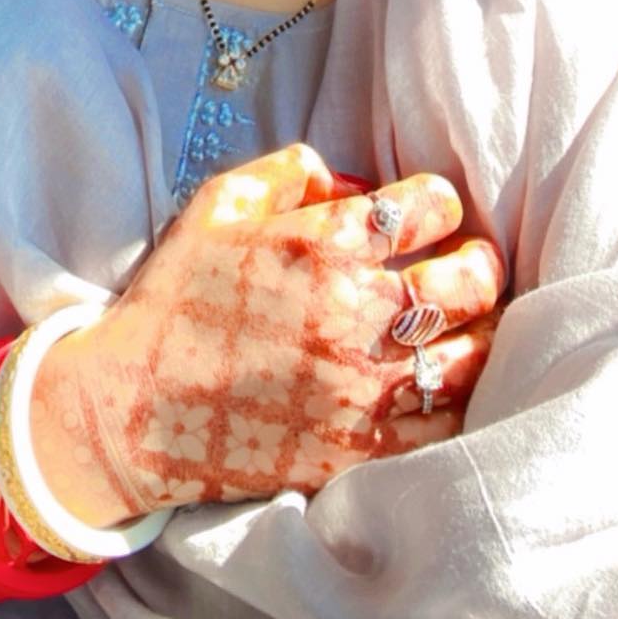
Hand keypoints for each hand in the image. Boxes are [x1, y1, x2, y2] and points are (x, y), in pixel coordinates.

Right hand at [30, 144, 504, 520]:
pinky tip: (449, 380)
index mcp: (321, 242)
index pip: (429, 206)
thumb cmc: (177, 298)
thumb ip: (291, 170)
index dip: (440, 203)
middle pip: (467, 278)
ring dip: (482, 329)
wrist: (135, 407)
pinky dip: (461, 396)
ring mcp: (362, 385)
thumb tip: (356, 181)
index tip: (433, 212)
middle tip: (471, 263)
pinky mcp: (362, 448)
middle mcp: (352, 311)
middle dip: (478, 262)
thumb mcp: (218, 205)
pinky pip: (446, 422)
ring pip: (471, 351)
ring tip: (472, 322)